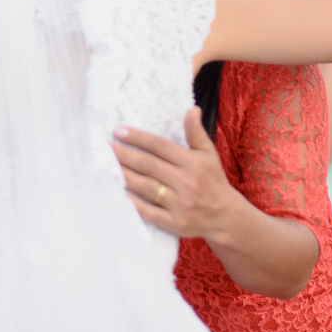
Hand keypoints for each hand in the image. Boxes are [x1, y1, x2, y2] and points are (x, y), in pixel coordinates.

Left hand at [112, 107, 240, 238]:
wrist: (227, 217)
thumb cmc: (213, 180)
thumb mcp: (208, 154)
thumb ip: (196, 132)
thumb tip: (192, 109)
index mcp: (192, 163)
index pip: (160, 146)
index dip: (138, 138)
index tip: (118, 131)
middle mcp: (186, 182)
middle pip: (149, 165)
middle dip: (124, 155)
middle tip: (104, 147)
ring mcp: (180, 204)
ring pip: (146, 187)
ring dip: (124, 176)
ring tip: (106, 167)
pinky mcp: (175, 223)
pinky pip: (150, 213)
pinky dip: (134, 205)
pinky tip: (119, 194)